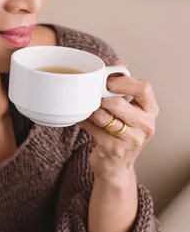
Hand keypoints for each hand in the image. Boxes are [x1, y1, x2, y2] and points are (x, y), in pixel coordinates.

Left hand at [77, 62, 159, 182]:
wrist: (115, 167)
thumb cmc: (120, 132)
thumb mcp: (128, 109)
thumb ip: (124, 87)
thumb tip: (120, 64)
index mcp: (151, 111)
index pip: (143, 88)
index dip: (123, 81)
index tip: (107, 81)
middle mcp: (146, 126)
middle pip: (118, 103)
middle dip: (100, 97)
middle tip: (90, 94)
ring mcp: (131, 140)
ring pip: (103, 116)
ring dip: (89, 108)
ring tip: (84, 105)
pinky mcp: (114, 150)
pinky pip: (92, 128)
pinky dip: (82, 120)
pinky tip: (79, 117)